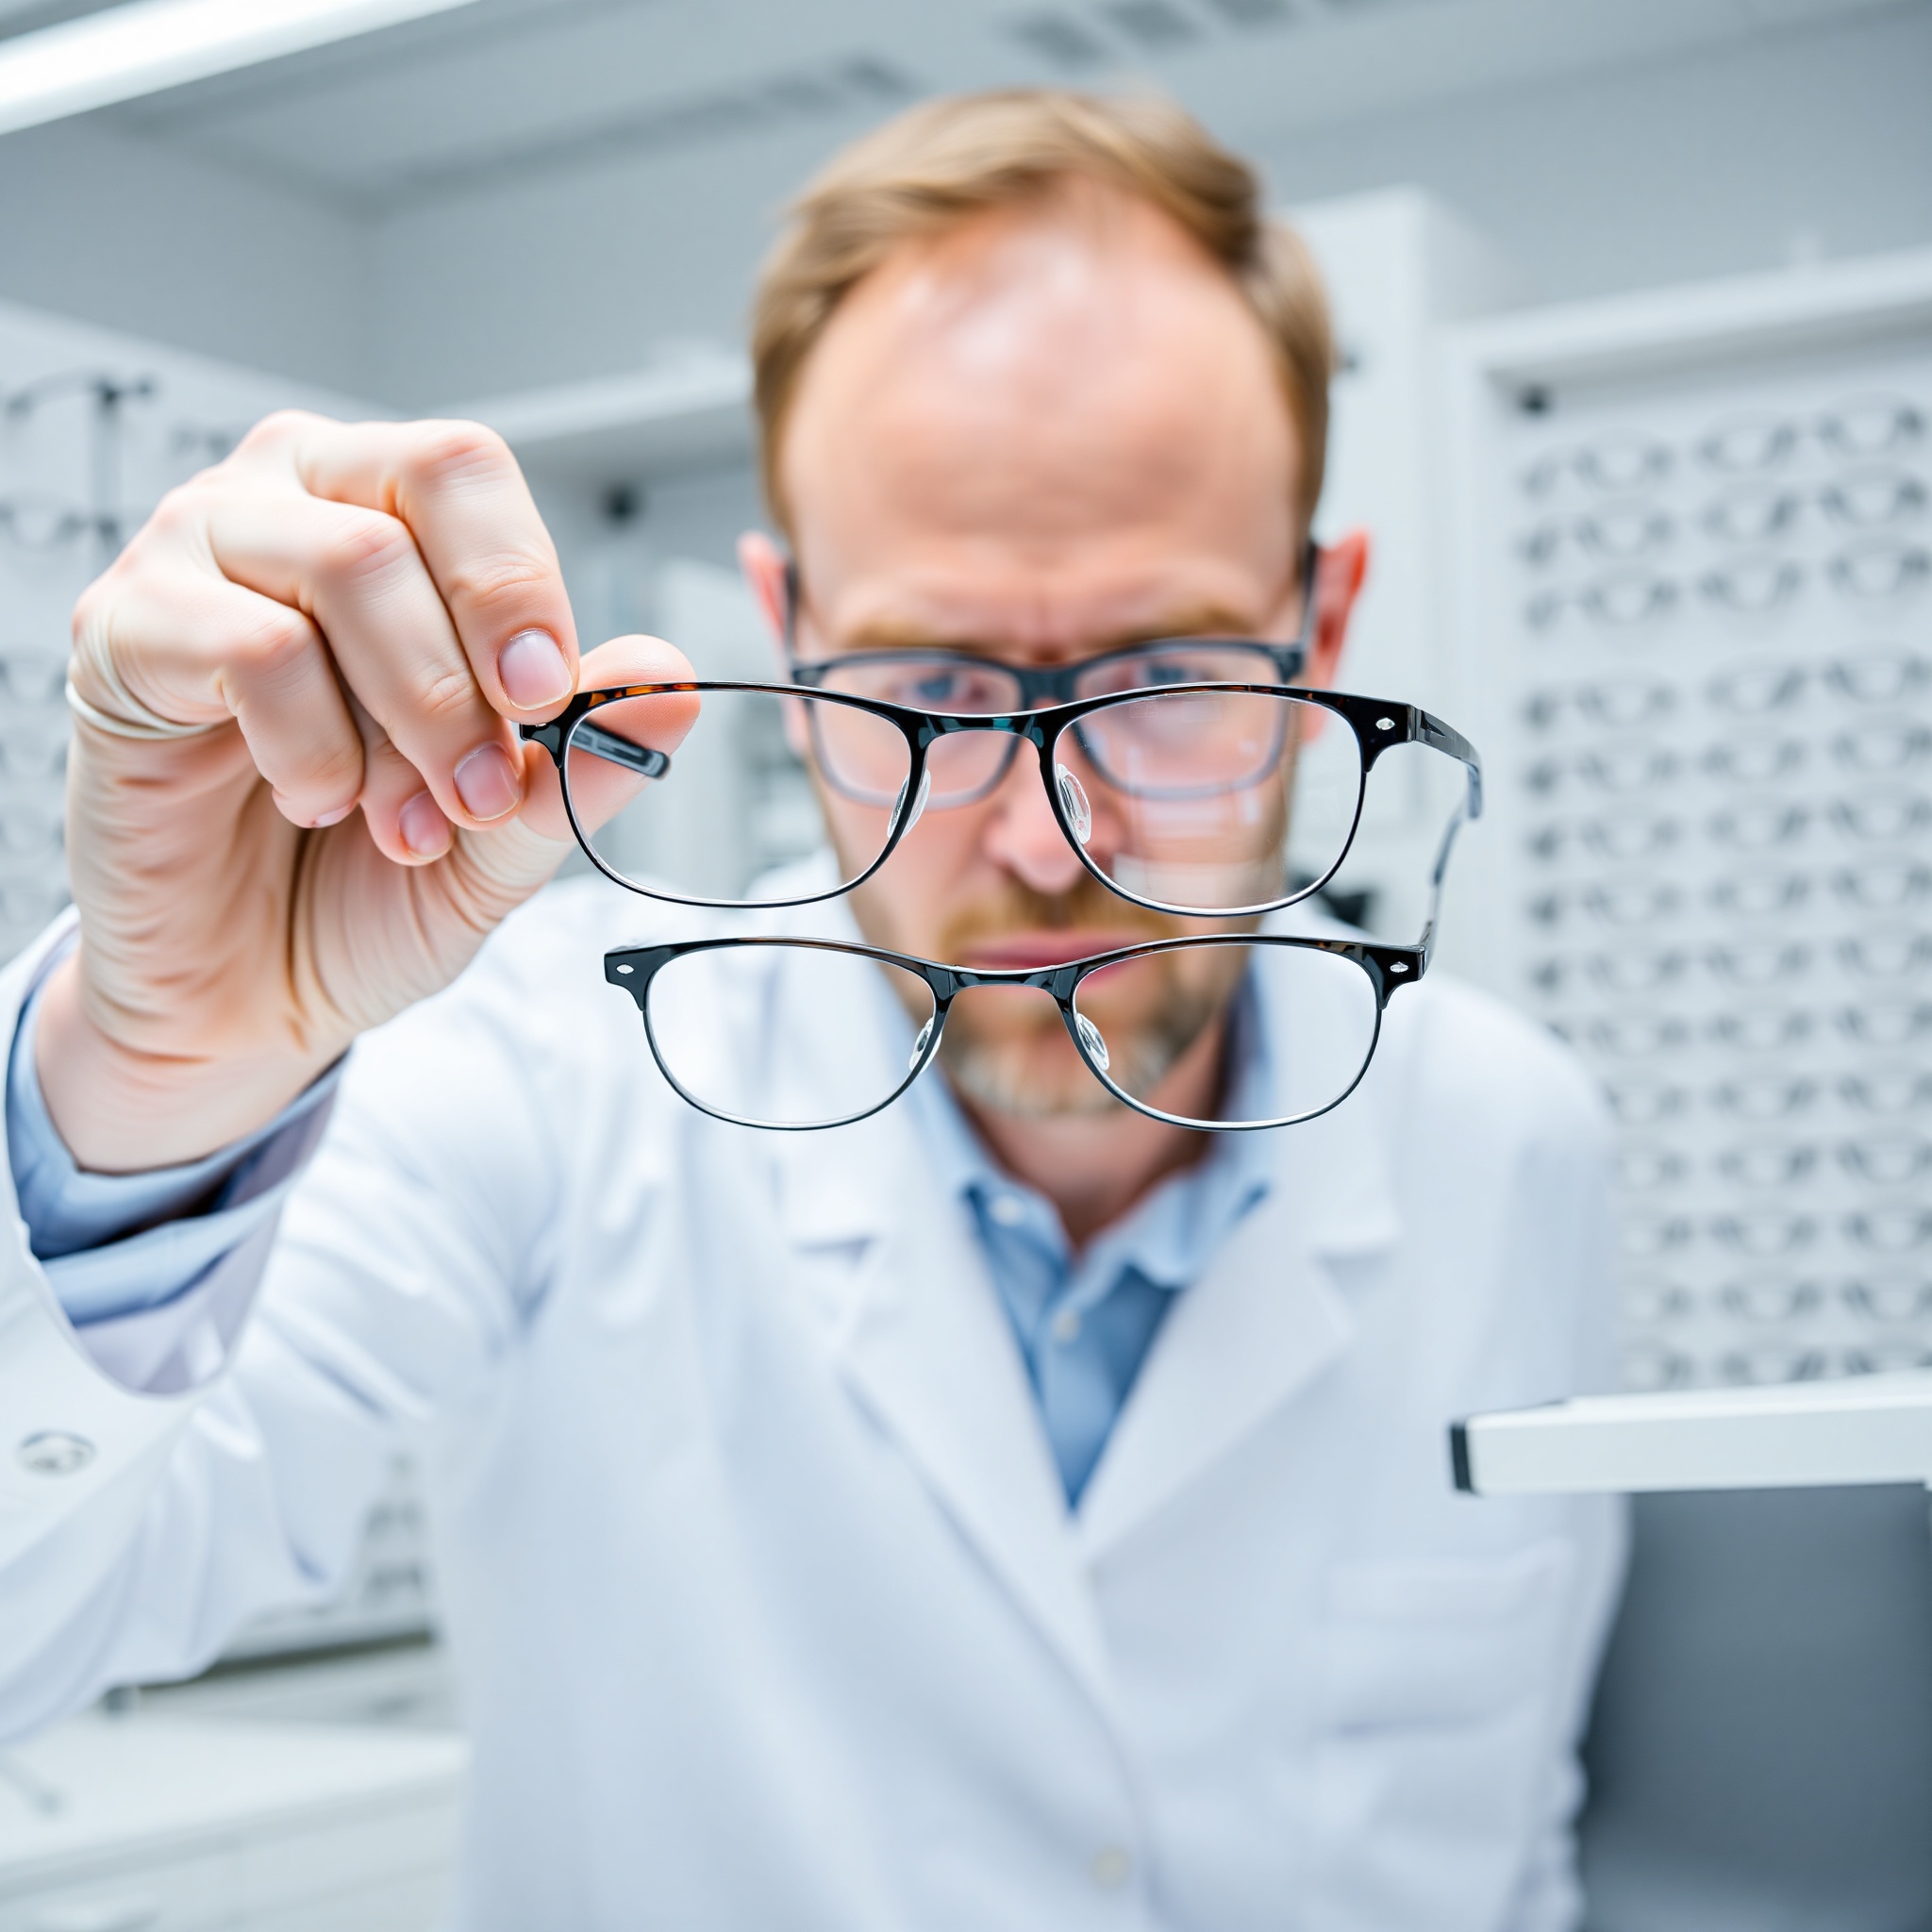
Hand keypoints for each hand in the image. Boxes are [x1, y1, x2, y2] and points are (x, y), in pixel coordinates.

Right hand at [36, 411, 691, 1170]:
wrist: (249, 990)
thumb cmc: (369, 886)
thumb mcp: (507, 836)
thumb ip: (584, 759)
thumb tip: (674, 681)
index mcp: (388, 519)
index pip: (469, 471)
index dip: (524, 580)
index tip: (549, 699)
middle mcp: (291, 503)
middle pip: (415, 483)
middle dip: (479, 653)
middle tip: (485, 781)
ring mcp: (197, 554)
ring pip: (343, 561)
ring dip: (407, 717)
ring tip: (406, 820)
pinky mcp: (120, 633)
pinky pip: (248, 643)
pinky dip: (313, 744)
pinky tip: (316, 801)